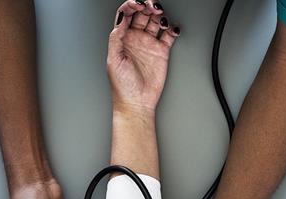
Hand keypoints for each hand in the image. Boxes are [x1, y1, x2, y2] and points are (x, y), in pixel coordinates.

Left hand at [108, 0, 179, 114]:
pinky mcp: (161, 52)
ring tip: (161, 18)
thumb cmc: (122, 86)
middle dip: (147, 5)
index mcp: (122, 38)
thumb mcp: (113, 60)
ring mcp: (149, 44)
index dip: (131, 5)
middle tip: (152, 7)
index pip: (126, 14)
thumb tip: (121, 19)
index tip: (138, 3)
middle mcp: (135, 38)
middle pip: (142, 13)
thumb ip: (116, 38)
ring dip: (159, 14)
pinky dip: (172, 29)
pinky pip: (168, 35)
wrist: (137, 103)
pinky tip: (172, 29)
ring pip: (155, 20)